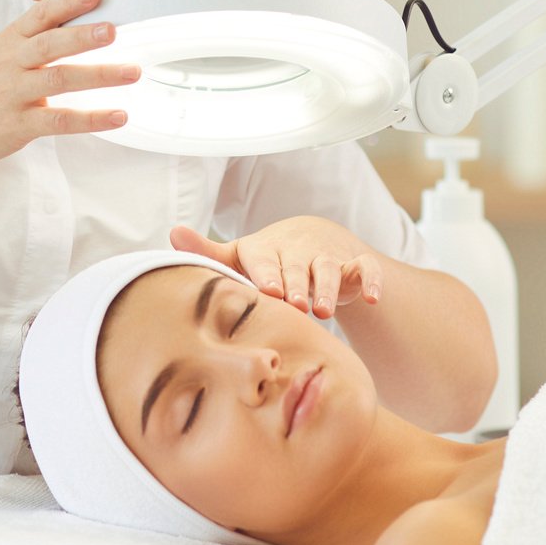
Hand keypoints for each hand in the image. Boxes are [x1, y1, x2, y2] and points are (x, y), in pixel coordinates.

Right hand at [0, 0, 139, 170]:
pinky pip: (60, 121)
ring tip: (132, 72)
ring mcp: (14, 94)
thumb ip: (36, 40)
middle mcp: (12, 64)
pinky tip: (119, 116)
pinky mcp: (19, 125)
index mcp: (10, 41)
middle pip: (50, 44)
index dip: (68, 2)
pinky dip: (91, 119)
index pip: (40, 15)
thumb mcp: (1, 55)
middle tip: (114, 29)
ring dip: (99, 75)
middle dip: (83, 35)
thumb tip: (85, 22)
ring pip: (59, 79)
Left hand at [168, 218, 384, 319]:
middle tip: (295, 305)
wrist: (315, 239)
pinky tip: (372, 297)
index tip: (267, 289)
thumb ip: (208, 251)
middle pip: (298, 267)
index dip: (267, 273)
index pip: (265, 259)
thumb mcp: (240, 255)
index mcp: (267, 249)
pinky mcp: (354, 263)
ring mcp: (328, 255)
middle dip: (297, 285)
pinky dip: (371, 280)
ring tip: (324, 310)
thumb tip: (173, 233)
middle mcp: (298, 249)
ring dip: (329, 287)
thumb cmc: (269, 258)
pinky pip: (366, 268)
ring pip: (330, 269)